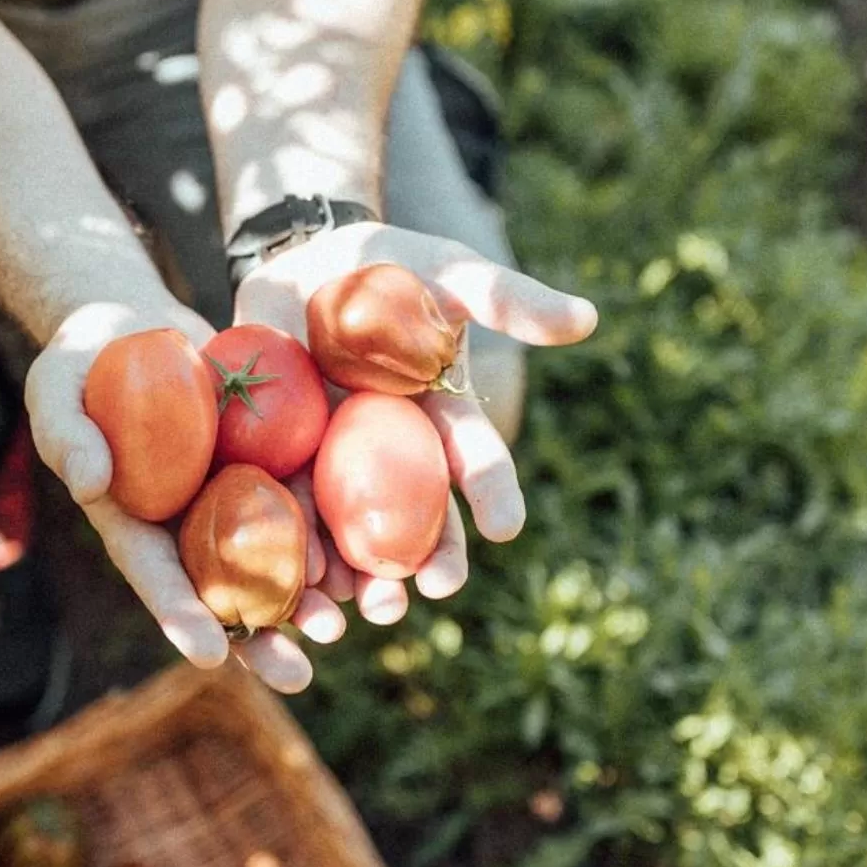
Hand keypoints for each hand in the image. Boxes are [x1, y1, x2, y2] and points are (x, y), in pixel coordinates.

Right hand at [27, 300, 346, 691]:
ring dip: (309, 598)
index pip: (156, 574)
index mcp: (134, 521)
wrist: (132, 325)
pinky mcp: (270, 459)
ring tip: (343, 627)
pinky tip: (369, 561)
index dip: (179, 613)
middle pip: (224, 589)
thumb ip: (68, 434)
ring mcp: (232, 495)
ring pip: (275, 558)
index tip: (206, 654)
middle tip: (297, 674)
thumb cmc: (78, 362)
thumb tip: (91, 482)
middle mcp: (187, 522)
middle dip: (259, 636)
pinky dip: (335, 532)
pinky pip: (306, 498)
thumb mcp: (56, 389)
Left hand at [233, 223, 597, 621]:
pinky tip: (298, 586)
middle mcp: (393, 452)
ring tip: (368, 608)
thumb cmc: (385, 264)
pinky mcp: (280, 461)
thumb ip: (506, 298)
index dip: (492, 492)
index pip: (473, 458)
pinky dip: (296, 550)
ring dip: (363, 575)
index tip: (506, 527)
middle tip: (434, 590)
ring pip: (354, 530)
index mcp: (440, 416)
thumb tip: (586, 321)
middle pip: (417, 515)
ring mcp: (336, 461)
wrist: (300, 258)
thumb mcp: (446, 272)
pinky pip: (289, 511)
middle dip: (428, 557)